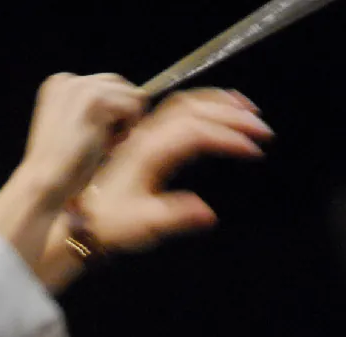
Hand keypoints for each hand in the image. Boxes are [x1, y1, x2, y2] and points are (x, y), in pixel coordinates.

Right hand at [14, 73, 147, 204]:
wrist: (47, 181)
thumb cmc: (66, 165)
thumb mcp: (82, 128)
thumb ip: (105, 108)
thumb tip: (143, 94)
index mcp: (60, 84)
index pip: (107, 84)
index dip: (114, 112)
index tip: (97, 136)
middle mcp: (68, 80)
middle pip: (120, 85)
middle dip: (124, 113)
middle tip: (109, 141)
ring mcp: (79, 87)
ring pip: (130, 96)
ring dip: (126, 124)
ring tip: (107, 145)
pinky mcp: (92, 100)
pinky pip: (132, 107)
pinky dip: (127, 130)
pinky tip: (108, 145)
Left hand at [76, 88, 271, 251]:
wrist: (82, 219)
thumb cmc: (112, 223)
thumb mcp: (144, 224)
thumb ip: (176, 216)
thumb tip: (208, 213)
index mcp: (149, 152)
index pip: (196, 132)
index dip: (227, 136)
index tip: (254, 150)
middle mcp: (148, 135)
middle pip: (195, 109)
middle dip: (232, 115)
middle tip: (263, 128)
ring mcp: (146, 133)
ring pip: (187, 103)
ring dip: (220, 103)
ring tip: (250, 110)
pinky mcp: (146, 136)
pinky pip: (179, 109)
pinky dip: (205, 104)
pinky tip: (221, 112)